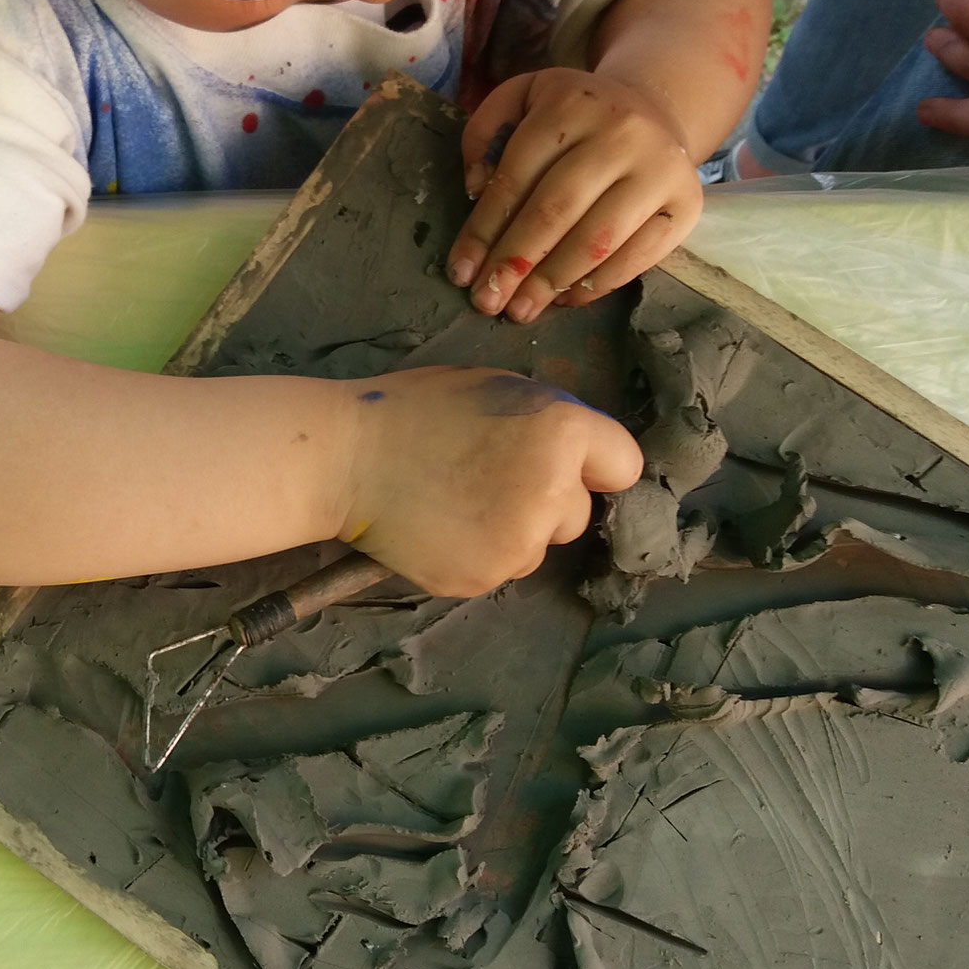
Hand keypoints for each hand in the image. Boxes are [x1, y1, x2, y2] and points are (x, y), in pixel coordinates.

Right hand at [340, 366, 641, 597]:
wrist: (344, 458)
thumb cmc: (415, 409)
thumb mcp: (496, 389)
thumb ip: (546, 422)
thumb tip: (574, 456)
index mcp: (561, 433)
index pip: (624, 465)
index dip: (594, 465)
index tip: (566, 466)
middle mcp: (552, 493)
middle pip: (577, 513)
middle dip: (545, 501)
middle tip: (487, 478)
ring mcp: (518, 544)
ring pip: (536, 546)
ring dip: (511, 531)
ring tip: (454, 502)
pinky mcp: (482, 580)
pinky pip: (497, 568)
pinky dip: (475, 554)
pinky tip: (438, 527)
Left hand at [448, 68, 701, 324]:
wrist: (654, 110)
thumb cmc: (573, 117)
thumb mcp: (522, 100)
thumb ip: (486, 134)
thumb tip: (477, 191)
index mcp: (570, 103)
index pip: (517, 176)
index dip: (483, 229)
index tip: (461, 272)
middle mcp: (621, 131)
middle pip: (556, 210)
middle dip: (515, 262)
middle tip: (486, 302)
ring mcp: (660, 167)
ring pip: (597, 238)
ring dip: (552, 281)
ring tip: (520, 310)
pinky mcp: (688, 202)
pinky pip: (640, 255)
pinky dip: (598, 284)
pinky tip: (565, 299)